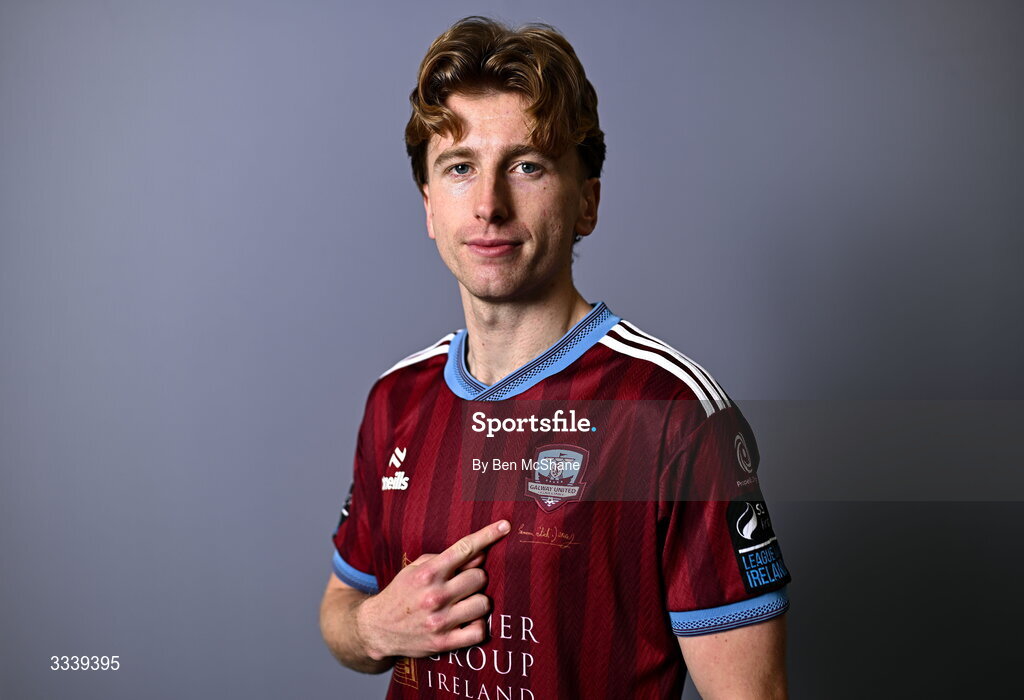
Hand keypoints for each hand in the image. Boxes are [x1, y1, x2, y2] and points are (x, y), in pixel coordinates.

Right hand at [355, 520, 510, 659]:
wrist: (376, 628)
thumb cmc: (401, 593)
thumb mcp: (416, 569)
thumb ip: (446, 560)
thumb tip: (479, 556)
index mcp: (428, 573)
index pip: (465, 549)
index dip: (488, 535)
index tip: (505, 526)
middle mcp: (434, 595)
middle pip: (479, 577)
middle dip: (476, 578)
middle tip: (464, 584)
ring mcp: (439, 620)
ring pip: (483, 603)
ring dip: (478, 601)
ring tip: (465, 603)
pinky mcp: (443, 642)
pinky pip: (478, 631)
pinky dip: (478, 625)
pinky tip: (468, 621)